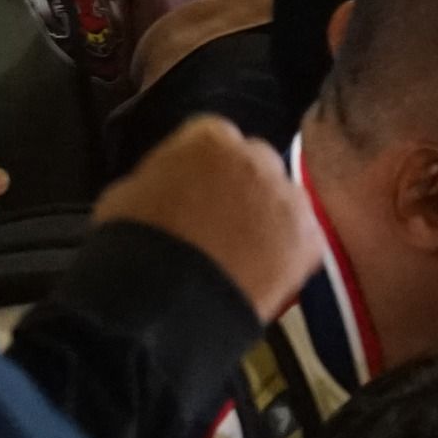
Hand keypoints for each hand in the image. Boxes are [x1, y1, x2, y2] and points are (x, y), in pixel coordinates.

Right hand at [93, 116, 320, 318]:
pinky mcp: (309, 237)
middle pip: (255, 164)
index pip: (214, 139)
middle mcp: (257, 157)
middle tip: (222, 223)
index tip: (196, 189)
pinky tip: (263, 275)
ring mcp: (287, 197)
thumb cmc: (135, 246)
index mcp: (209, 138)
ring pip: (283, 200)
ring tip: (242, 255)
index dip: (203, 168)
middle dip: (242, 188)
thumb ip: (163, 175)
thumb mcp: (129, 192)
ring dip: (268, 219)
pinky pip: (304, 240)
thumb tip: (171, 182)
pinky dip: (288, 255)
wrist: (165, 300)